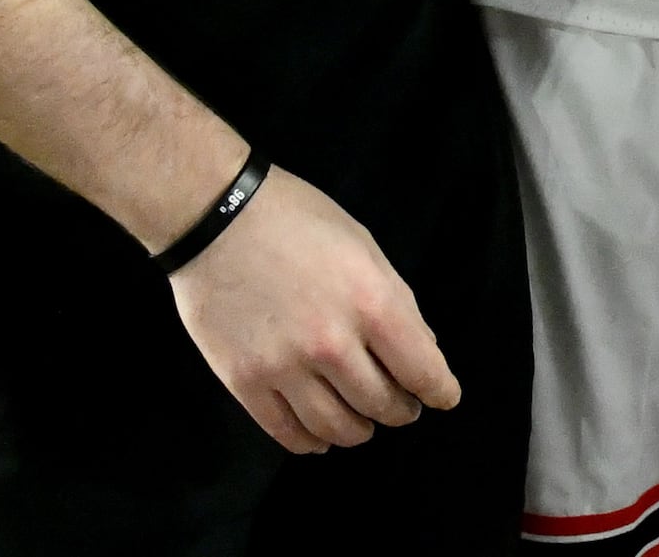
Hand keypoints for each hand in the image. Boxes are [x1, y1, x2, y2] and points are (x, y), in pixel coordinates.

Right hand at [166, 164, 459, 453]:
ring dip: (359, 430)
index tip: (443, 398)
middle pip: (382, 406)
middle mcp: (332, 343)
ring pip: (337, 428)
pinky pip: (287, 433)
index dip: (440, 392)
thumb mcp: (365, 248)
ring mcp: (285, 367)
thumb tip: (421, 351)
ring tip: (363, 420)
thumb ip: (396, 302)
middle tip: (402, 406)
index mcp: (372, 303)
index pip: (422, 371)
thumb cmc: (297, 221)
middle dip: (401, 410)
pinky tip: (321, 434)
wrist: (216, 216)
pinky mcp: (245, 382)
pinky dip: (312, 441)